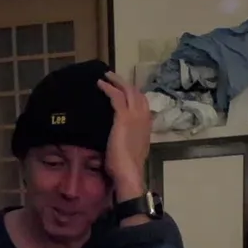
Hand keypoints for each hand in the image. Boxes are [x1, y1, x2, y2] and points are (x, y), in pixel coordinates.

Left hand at [97, 71, 150, 201]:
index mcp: (147, 124)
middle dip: (125, 83)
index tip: (123, 89)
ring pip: (127, 90)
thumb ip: (130, 137)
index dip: (133, 94)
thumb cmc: (128, 166)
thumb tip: (123, 134)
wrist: (129, 172)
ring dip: (117, 81)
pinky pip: (116, 96)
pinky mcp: (123, 117)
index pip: (142, 103)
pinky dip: (108, 88)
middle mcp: (144, 116)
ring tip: (106, 76)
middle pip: (136, 92)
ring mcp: (135, 115)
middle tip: (113, 76)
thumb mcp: (132, 147)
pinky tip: (100, 84)